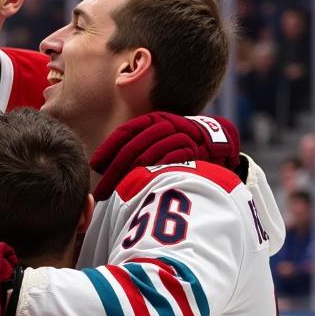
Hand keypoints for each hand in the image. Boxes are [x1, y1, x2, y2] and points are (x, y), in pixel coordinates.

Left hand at [91, 112, 241, 200]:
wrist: (220, 142)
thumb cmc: (181, 146)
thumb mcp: (159, 138)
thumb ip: (138, 147)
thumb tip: (104, 168)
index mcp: (154, 119)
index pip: (126, 132)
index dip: (108, 149)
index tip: (94, 166)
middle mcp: (166, 124)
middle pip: (134, 146)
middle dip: (114, 169)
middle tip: (100, 191)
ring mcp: (181, 135)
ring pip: (149, 154)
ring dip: (131, 175)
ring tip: (116, 195)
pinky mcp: (193, 149)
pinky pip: (170, 159)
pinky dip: (154, 173)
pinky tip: (141, 188)